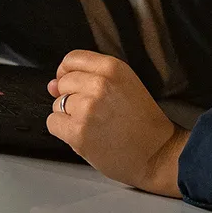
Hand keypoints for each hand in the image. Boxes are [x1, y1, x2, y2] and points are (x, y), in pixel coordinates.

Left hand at [47, 50, 185, 197]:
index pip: (72, 59)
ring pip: (56, 105)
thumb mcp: (126, 86)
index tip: (73, 84)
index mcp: (113, 68)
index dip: (67, 72)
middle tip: (94, 112)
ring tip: (93, 126)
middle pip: (63, 83)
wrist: (159, 153)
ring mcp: (87, 108)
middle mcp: (98, 84)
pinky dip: (63, 131)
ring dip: (68, 116)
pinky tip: (84, 136)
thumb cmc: (145, 124)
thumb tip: (52, 84)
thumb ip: (90, 79)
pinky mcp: (78, 132)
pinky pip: (53, 123)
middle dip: (71, 97)